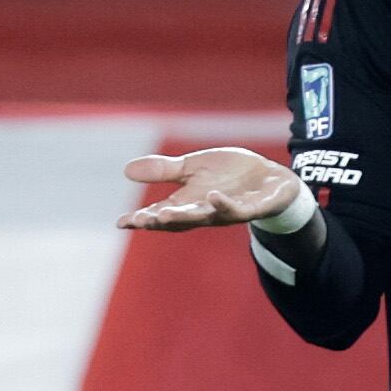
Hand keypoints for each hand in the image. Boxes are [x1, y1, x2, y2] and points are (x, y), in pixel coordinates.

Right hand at [118, 148, 305, 230]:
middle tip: (140, 221)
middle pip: (178, 220)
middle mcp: (204, 212)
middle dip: (159, 221)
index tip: (121, 223)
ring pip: (203, 218)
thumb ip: (165, 170)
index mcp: (188, 203)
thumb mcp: (194, 167)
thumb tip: (126, 170)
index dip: (141, 220)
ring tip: (163, 215)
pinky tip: (211, 196)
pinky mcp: (249, 208)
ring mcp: (226, 212)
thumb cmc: (230, 175)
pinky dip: (223, 204)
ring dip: (184, 217)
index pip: (159, 214)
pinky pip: (235, 209)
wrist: (269, 179)